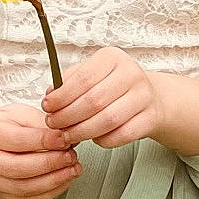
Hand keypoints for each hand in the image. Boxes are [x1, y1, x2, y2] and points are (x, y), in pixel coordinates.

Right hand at [0, 103, 80, 198]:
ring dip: (53, 181)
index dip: (44, 141)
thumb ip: (42, 125)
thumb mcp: (23, 114)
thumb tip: (66, 138)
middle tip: (71, 156)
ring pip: (23, 188)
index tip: (65, 139)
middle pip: (18, 168)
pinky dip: (49, 193)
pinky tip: (64, 181)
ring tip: (72, 169)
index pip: (17, 140)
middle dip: (50, 164)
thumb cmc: (9, 124)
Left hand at [43, 47, 163, 149]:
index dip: (61, 96)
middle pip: (94, 101)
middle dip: (68, 117)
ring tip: (68, 134)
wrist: (150, 97)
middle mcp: (131, 73)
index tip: (47, 107)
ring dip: (82, 131)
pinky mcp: (151, 118)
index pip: (83, 78)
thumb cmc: (114, 86)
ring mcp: (144, 96)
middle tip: (54, 124)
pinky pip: (121, 135)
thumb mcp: (92, 74)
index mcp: (113, 58)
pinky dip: (103, 140)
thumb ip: (69, 81)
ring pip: (107, 120)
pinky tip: (93, 138)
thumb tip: (50, 95)